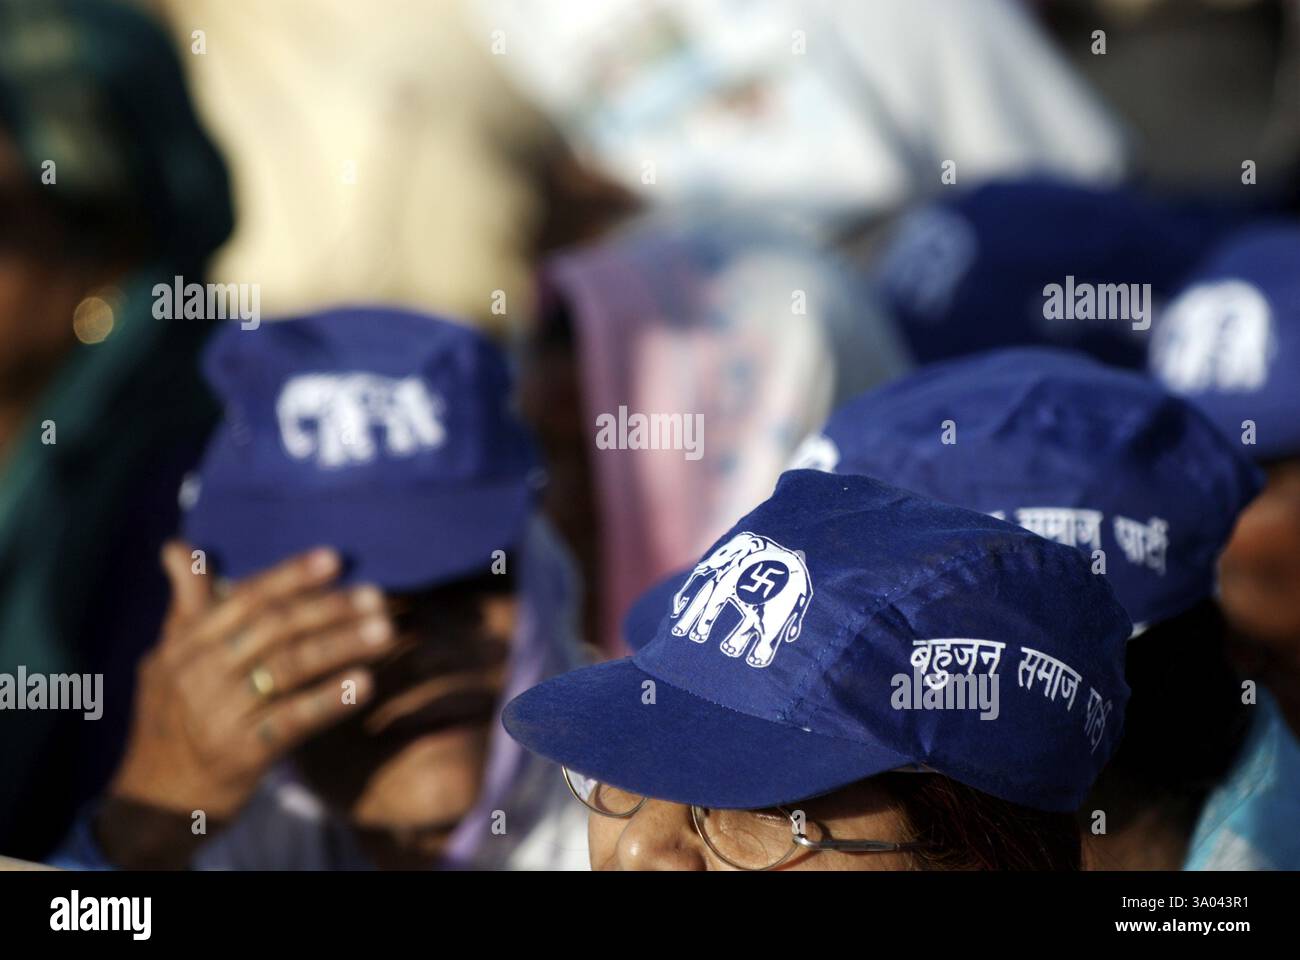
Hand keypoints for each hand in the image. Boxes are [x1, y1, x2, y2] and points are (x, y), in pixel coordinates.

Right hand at [97, 542, 395, 866]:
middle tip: (378, 595)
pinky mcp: (240, 753)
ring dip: (341, 645)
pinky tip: (366, 683)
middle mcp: (199, 672)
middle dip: (330, 608)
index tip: (335, 558)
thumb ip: (186, 604)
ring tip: (386, 631)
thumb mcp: (167, 659)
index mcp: (185, 644)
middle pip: (274, 628)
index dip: (291, 576)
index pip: (246, 599)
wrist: (153, 802)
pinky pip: (292, 719)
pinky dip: (331, 699)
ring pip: (289, 667)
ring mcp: (218, 713)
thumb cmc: (172, 719)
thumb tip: (177, 546)